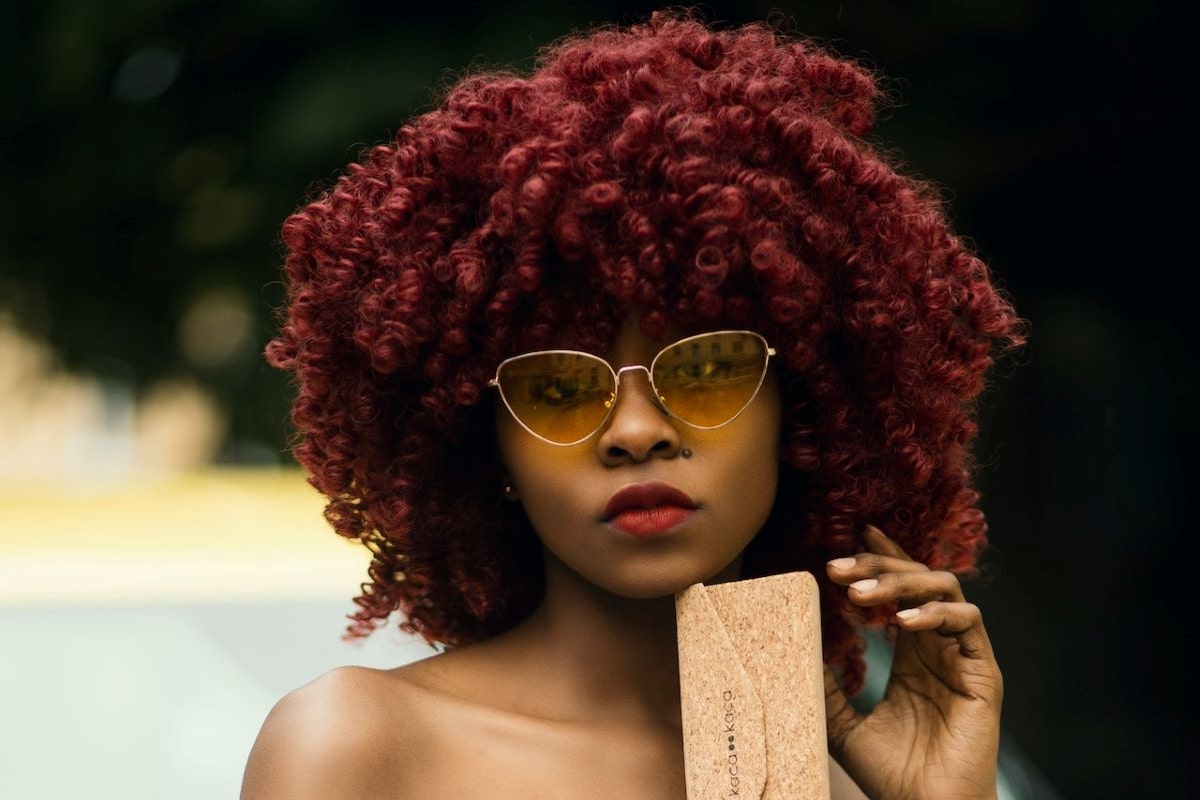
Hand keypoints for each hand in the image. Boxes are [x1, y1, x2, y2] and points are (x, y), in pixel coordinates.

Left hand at [823, 525, 1002, 799]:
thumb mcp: (841, 722)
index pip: (902, 589)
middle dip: (878, 566)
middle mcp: (939, 647)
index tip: (855, 535)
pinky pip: (968, 622)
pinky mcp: (983, 673)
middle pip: (918, 579)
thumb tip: (794, 644)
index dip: (883, 558)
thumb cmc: (891, 775)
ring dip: (899, 583)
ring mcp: (963, 656)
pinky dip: (934, 612)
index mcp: (912, 653)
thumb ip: (825, 684)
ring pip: (943, 588)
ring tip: (859, 594)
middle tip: (837, 568)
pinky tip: (901, 622)